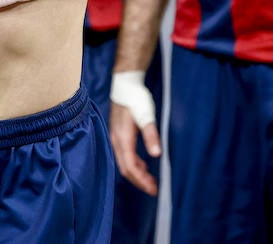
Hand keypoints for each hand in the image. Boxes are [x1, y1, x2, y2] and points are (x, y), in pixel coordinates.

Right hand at [109, 72, 160, 193]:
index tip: (154, 189)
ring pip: (124, 162)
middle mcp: (117, 140)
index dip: (141, 180)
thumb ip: (151, 135)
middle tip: (154, 189)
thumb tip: (156, 154)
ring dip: (137, 173)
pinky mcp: (119, 134)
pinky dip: (134, 164)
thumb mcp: (146, 115)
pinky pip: (124, 155)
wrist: (125, 84)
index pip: (130, 166)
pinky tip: (143, 164)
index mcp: (123, 138)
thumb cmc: (136, 98)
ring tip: (151, 180)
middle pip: (125, 168)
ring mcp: (116, 137)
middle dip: (139, 181)